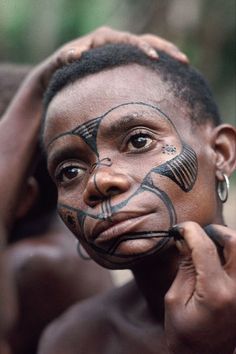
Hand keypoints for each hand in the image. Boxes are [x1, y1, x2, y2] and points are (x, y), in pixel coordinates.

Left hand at [37, 26, 187, 88]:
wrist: (64, 65)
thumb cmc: (62, 66)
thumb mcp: (60, 62)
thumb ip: (66, 58)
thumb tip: (75, 55)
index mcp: (103, 37)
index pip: (127, 40)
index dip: (141, 48)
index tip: (153, 57)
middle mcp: (116, 39)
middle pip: (144, 39)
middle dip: (163, 48)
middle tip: (180, 59)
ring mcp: (122, 48)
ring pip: (150, 44)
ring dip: (168, 52)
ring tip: (185, 62)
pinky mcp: (126, 58)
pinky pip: (146, 57)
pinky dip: (160, 62)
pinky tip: (174, 72)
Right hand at [165, 222, 235, 353]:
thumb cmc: (185, 334)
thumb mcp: (174, 300)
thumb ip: (184, 268)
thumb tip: (185, 241)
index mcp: (215, 293)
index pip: (206, 248)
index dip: (191, 231)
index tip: (180, 228)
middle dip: (216, 231)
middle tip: (199, 234)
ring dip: (227, 241)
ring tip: (209, 245)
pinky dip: (231, 255)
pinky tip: (218, 259)